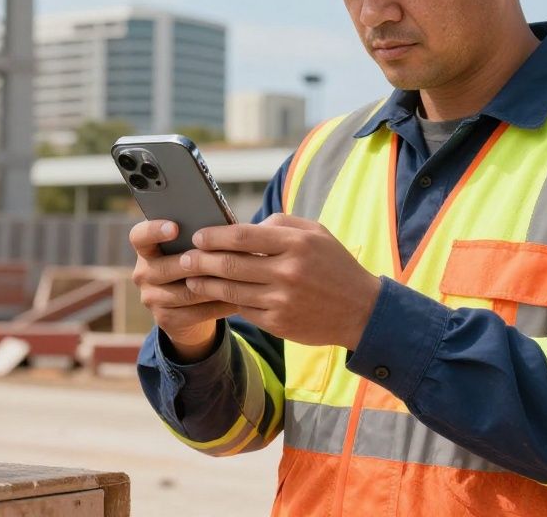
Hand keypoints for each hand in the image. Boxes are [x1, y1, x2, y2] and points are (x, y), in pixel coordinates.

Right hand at [129, 219, 237, 360]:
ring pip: (186, 292)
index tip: (175, 227)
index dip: (154, 230)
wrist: (191, 306)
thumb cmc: (198, 264)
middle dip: (197, 263)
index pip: (139, 236)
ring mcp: (151, 298)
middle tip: (223, 258)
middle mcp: (143, 273)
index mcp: (146, 248)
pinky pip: (196, 313)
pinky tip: (239, 300)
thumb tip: (231, 227)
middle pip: (166, 268)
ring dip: (214, 286)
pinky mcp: (165, 319)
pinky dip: (220, 306)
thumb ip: (204, 237)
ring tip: (239, 280)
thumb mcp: (195, 248)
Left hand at [181, 213, 381, 348]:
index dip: (214, 236)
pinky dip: (226, 302)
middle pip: (230, 264)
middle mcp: (288, 271)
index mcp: (296, 244)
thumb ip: (280, 223)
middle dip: (201, 260)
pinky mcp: (279, 323)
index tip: (198, 236)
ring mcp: (282, 300)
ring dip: (205, 284)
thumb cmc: (334, 266)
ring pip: (230, 290)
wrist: (362, 311)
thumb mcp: (316, 233)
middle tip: (184, 258)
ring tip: (190, 277)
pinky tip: (214, 296)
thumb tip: (244, 227)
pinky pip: (243, 309)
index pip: (243, 236)